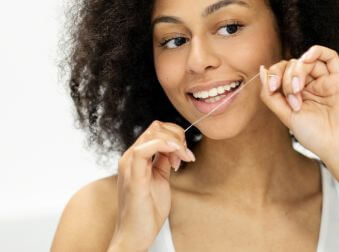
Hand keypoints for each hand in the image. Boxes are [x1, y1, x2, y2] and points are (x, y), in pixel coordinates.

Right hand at [109, 121, 194, 250]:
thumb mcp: (161, 178)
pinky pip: (144, 150)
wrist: (137, 234)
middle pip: (156, 127)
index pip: (156, 130)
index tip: (185, 154)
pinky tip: (176, 159)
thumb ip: (163, 161)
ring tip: (182, 160)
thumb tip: (174, 148)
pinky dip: (164, 146)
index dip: (175, 136)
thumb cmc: (148, 209)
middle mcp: (130, 158)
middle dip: (178, 137)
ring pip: (152, 133)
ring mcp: (129, 166)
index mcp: (136, 157)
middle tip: (186, 156)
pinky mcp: (133, 177)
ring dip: (175, 142)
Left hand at [258, 45, 338, 163]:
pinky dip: (316, 51)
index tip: (272, 89)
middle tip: (291, 97)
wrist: (338, 147)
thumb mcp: (285, 115)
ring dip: (297, 70)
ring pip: (307, 60)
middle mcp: (312, 85)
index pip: (282, 73)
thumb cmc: (314, 135)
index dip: (274, 75)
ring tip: (297, 89)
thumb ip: (271, 94)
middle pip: (292, 65)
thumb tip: (261, 70)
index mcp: (298, 93)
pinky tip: (307, 59)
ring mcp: (326, 81)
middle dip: (286, 78)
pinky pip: (330, 56)